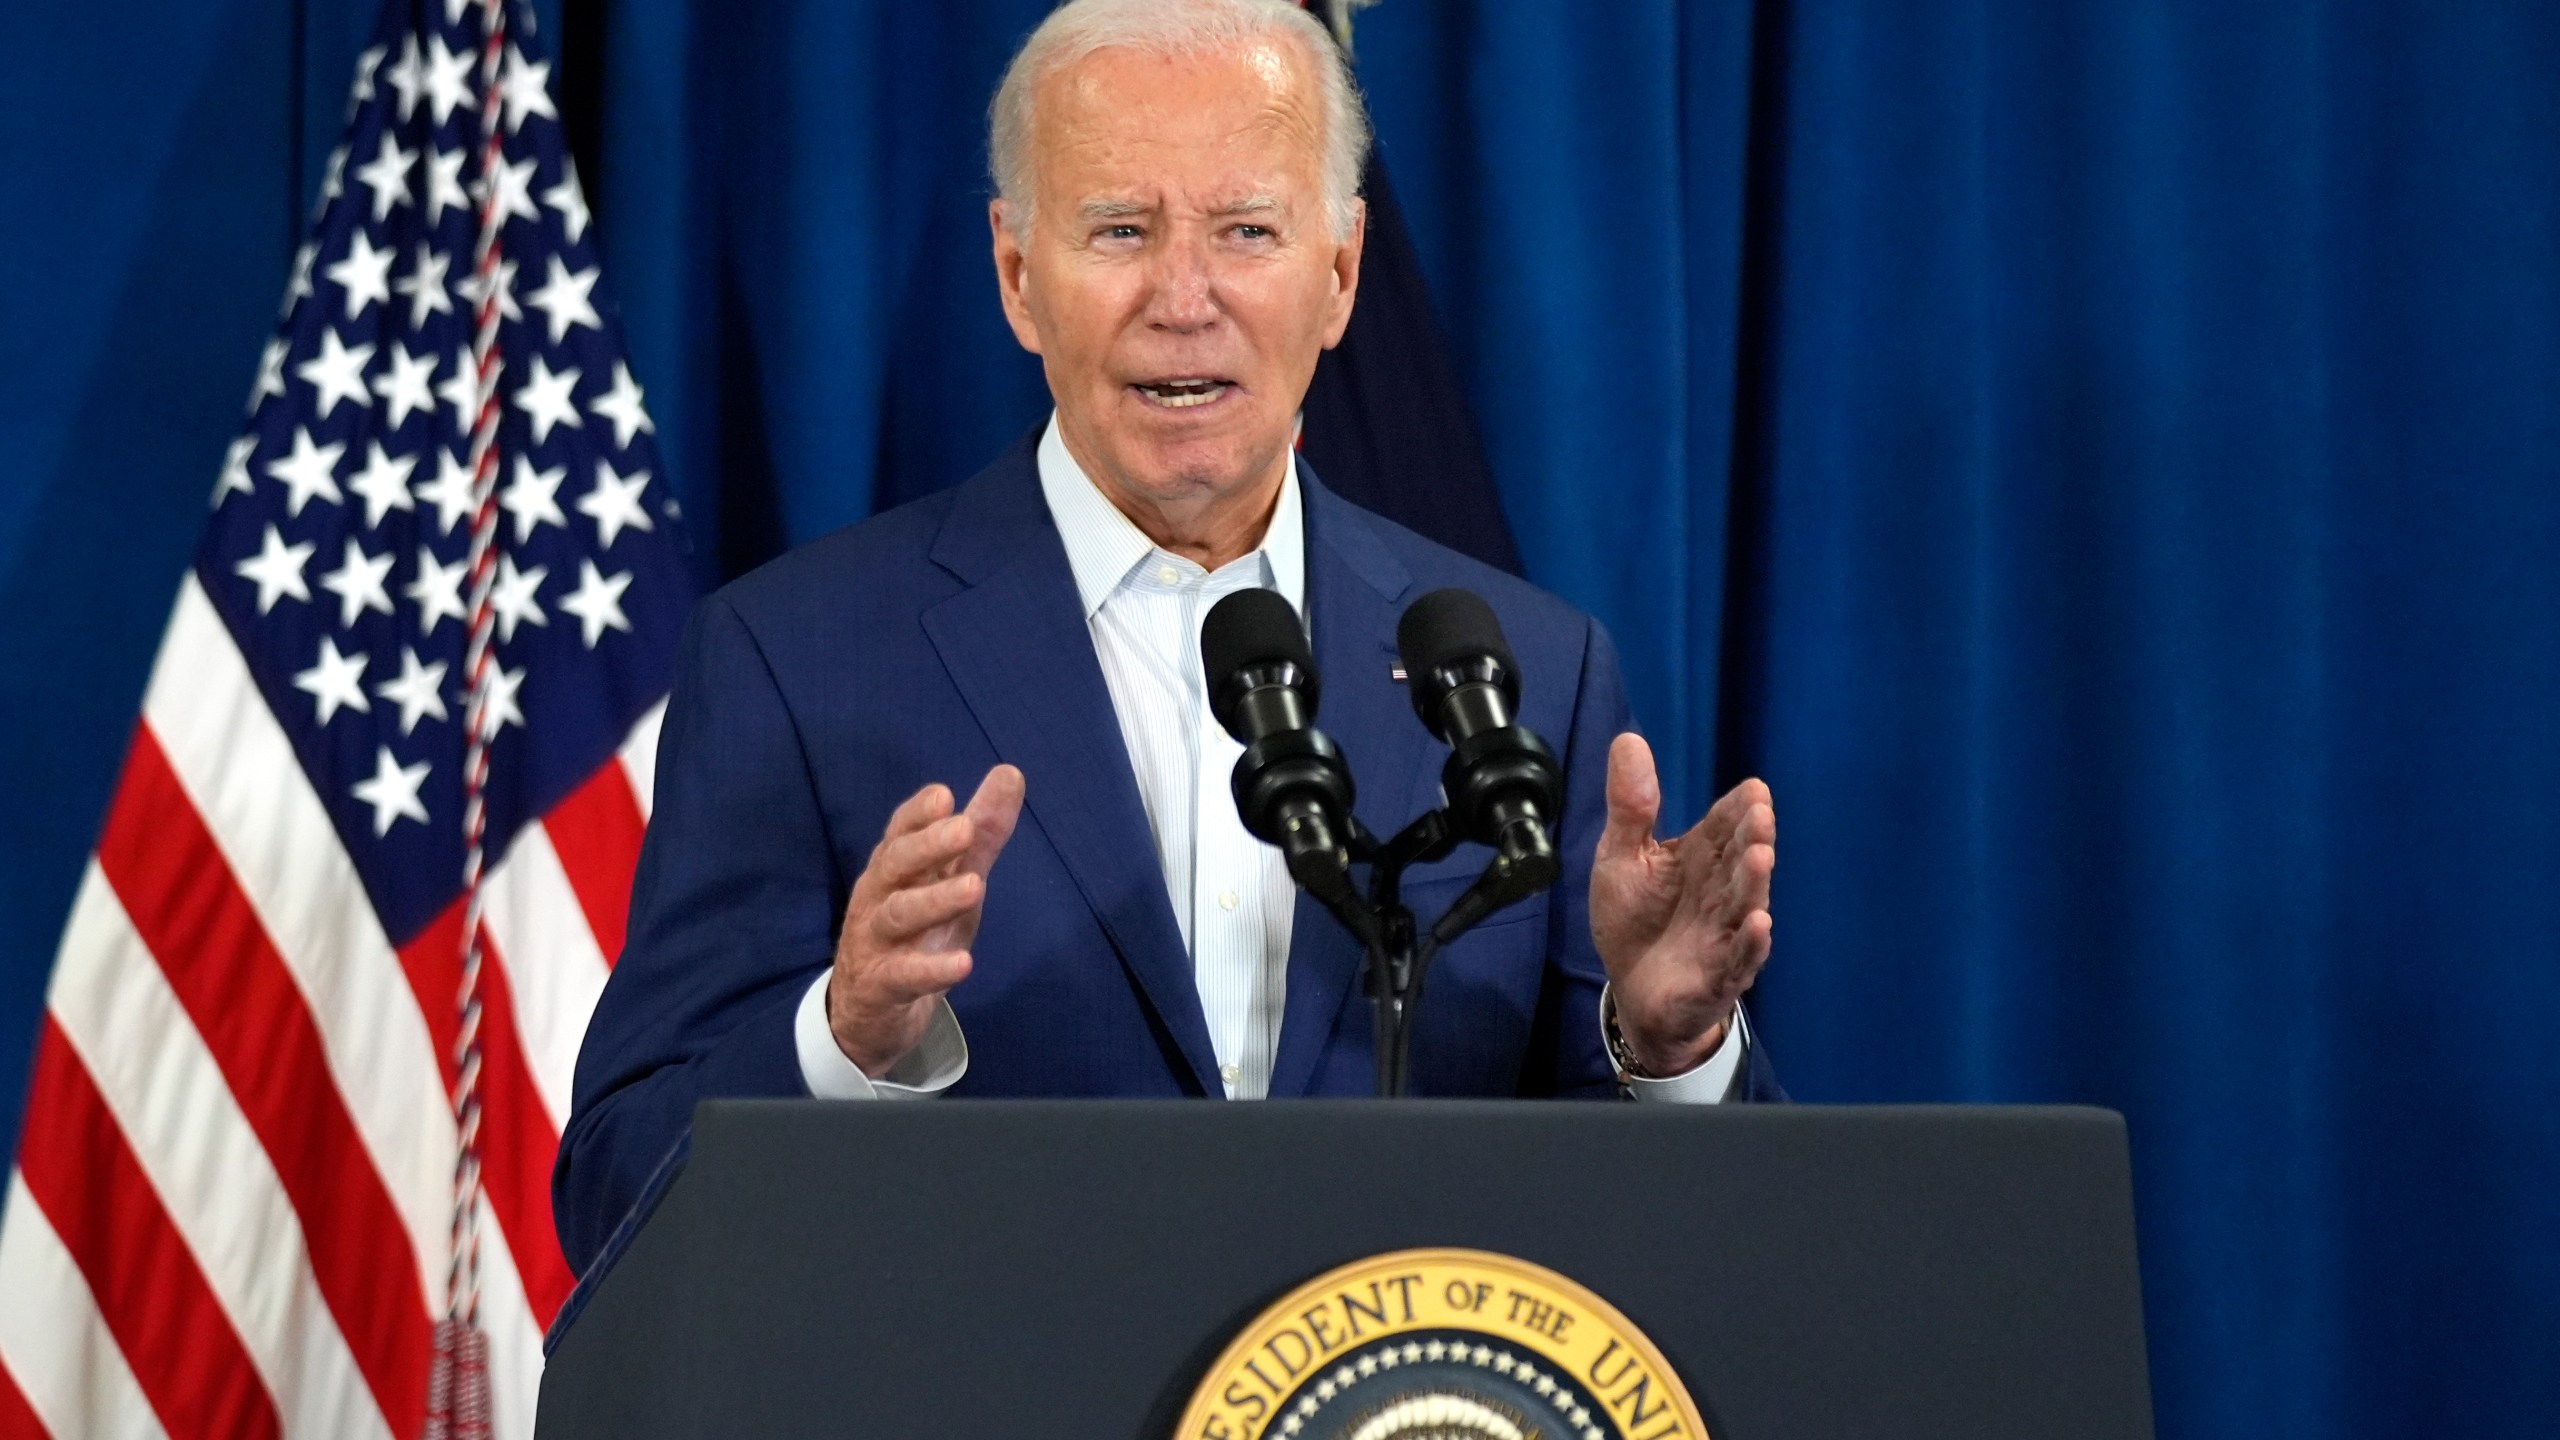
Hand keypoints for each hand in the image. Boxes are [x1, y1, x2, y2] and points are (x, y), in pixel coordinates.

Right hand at [826, 766, 1024, 1076]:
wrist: (868, 1009)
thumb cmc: (915, 931)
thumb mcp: (951, 879)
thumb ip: (980, 834)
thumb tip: (1011, 773)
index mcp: (894, 868)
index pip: (899, 832)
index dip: (917, 814)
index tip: (944, 795)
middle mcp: (878, 897)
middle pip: (896, 865)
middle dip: (927, 845)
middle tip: (963, 828)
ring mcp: (876, 942)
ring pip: (898, 915)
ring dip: (934, 900)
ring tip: (975, 887)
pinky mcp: (882, 985)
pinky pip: (904, 976)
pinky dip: (932, 969)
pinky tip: (963, 964)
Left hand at [1589, 734, 1773, 1074]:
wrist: (1633, 989)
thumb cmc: (1636, 919)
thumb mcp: (1621, 856)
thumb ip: (1630, 806)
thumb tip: (1628, 739)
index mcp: (1702, 857)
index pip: (1725, 826)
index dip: (1738, 809)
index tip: (1753, 789)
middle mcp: (1720, 891)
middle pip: (1739, 861)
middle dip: (1752, 837)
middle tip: (1760, 815)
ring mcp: (1723, 933)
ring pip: (1744, 904)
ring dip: (1754, 882)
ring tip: (1761, 856)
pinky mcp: (1718, 975)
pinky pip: (1739, 958)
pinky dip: (1751, 943)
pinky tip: (1759, 924)